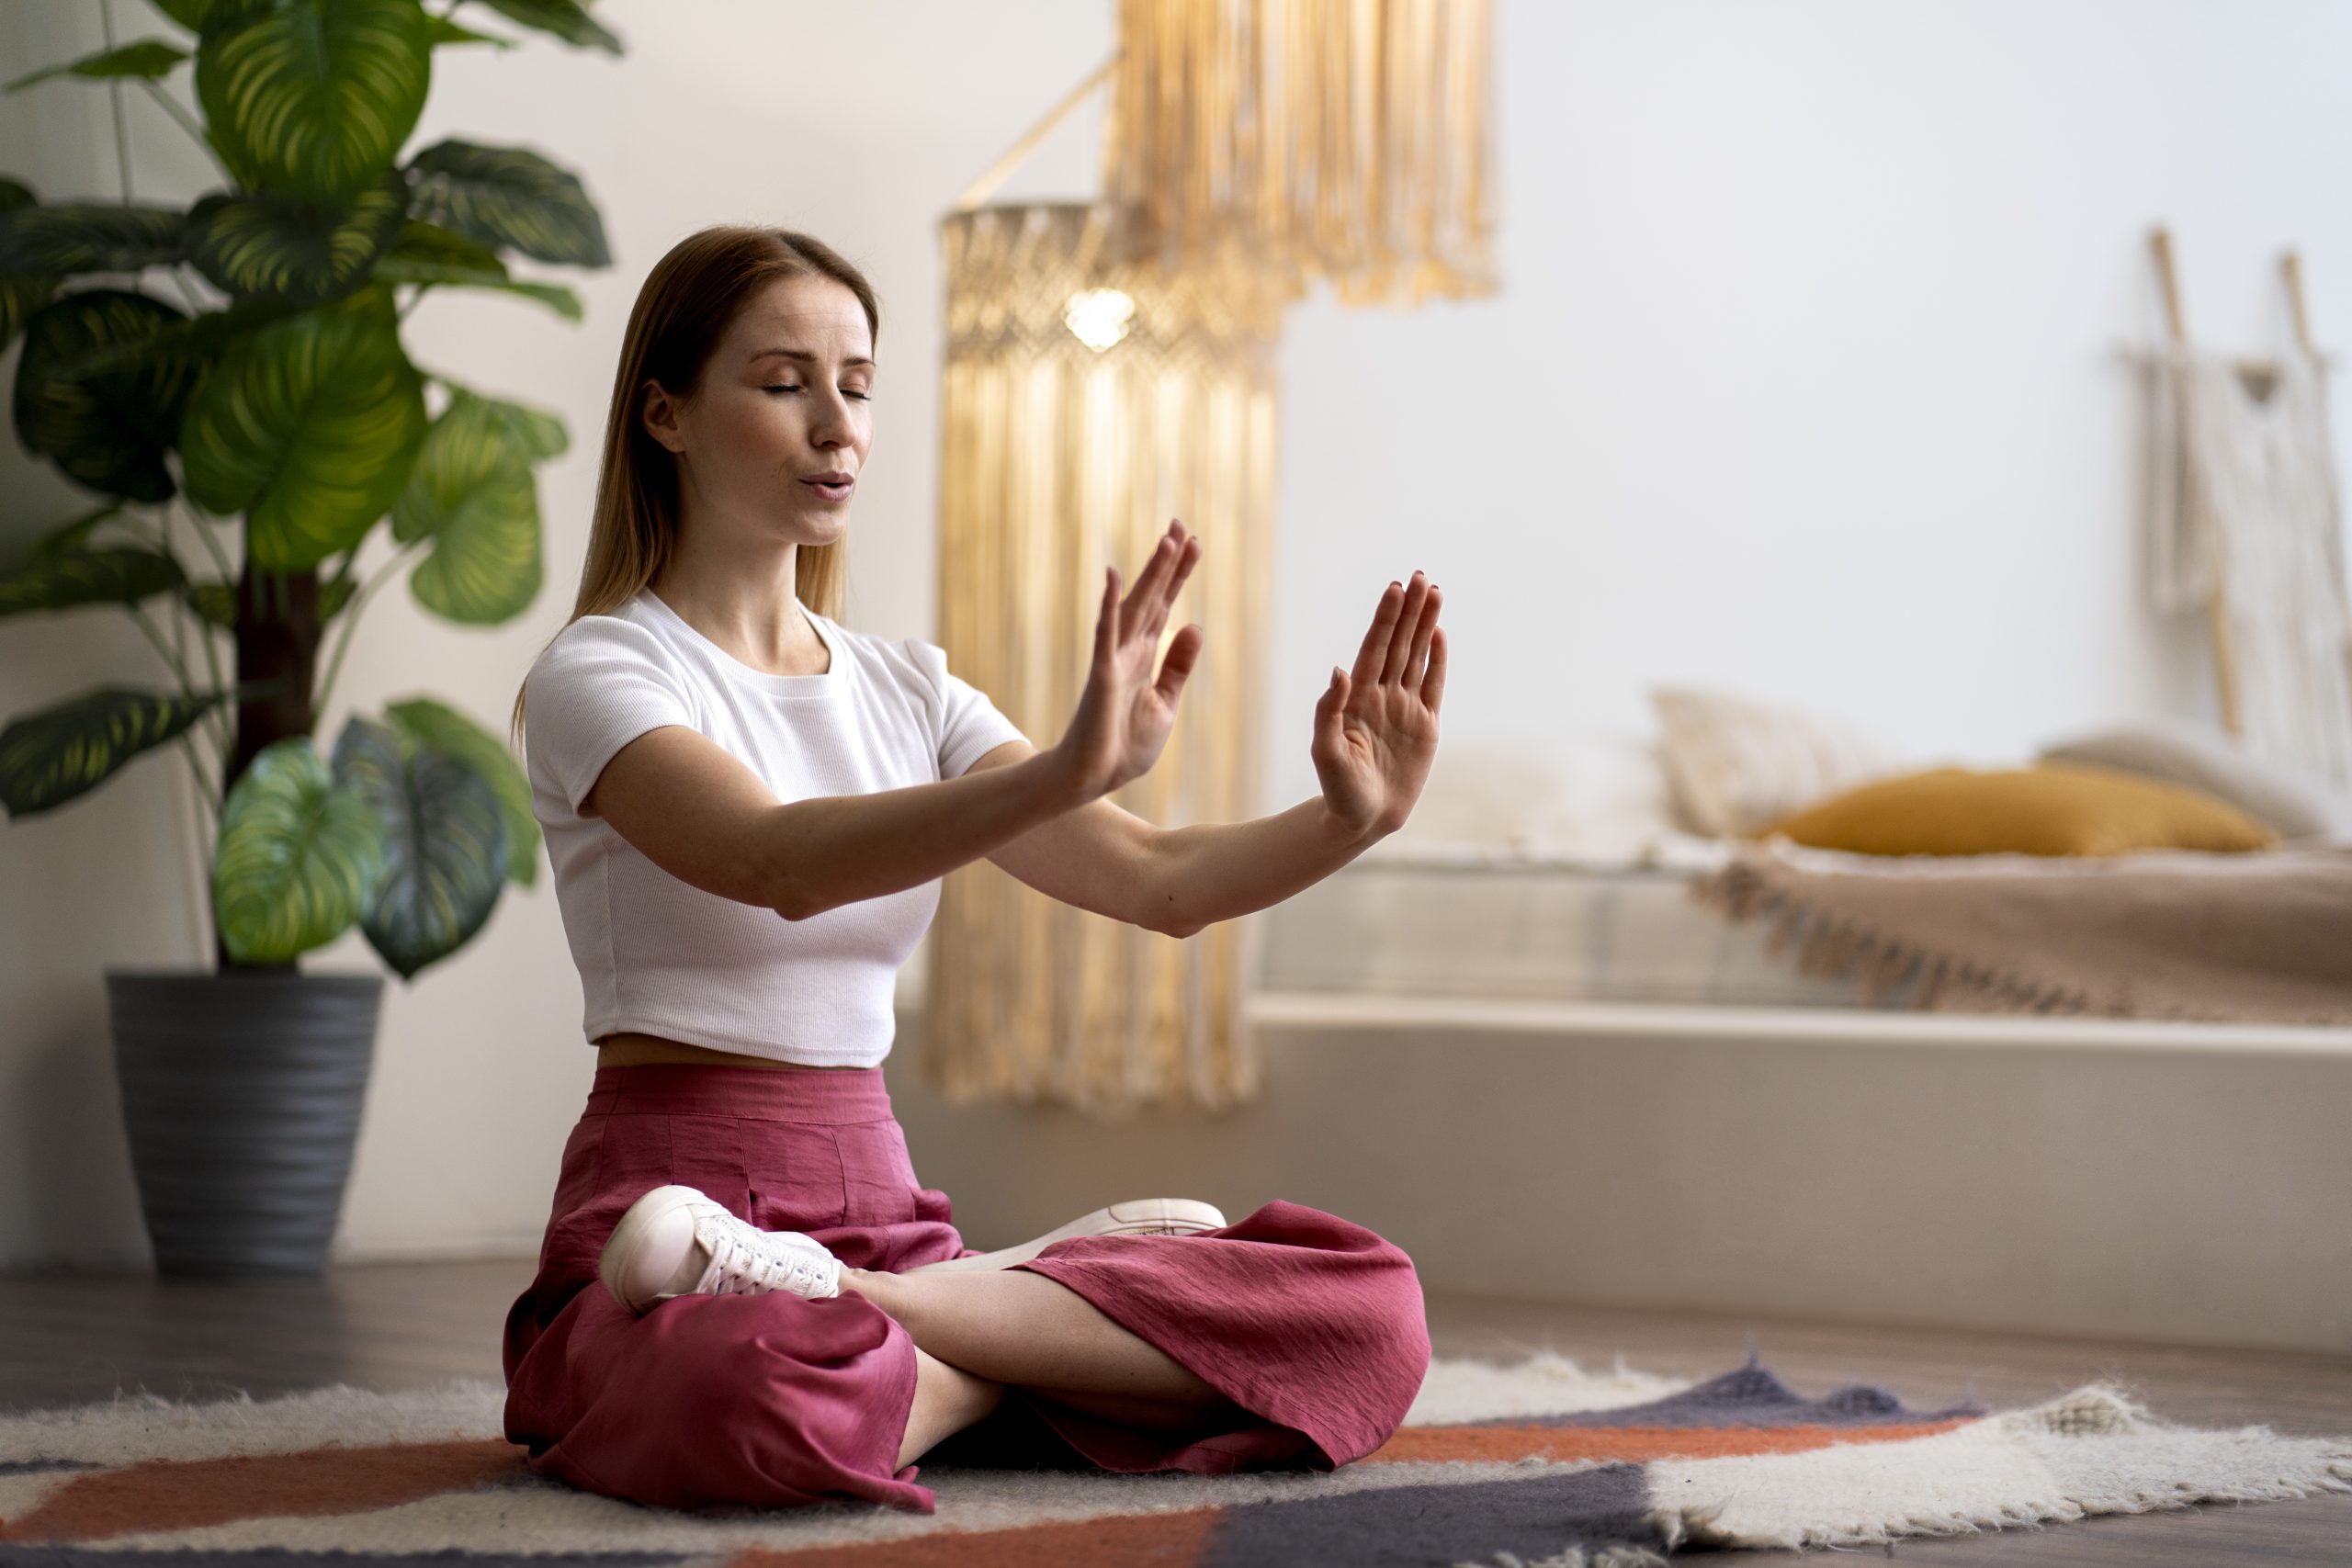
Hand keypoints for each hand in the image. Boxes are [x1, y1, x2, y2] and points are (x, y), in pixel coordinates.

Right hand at [1050, 519, 1203, 800]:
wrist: (1093, 779)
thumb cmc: (1123, 745)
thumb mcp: (1165, 704)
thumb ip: (1178, 666)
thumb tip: (1196, 625)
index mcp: (1145, 657)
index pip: (1165, 606)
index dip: (1179, 574)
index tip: (1193, 542)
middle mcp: (1128, 650)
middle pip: (1153, 597)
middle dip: (1168, 563)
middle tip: (1181, 524)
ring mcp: (1113, 660)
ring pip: (1134, 607)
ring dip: (1150, 574)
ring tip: (1167, 540)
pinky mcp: (1101, 675)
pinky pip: (1105, 635)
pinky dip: (1110, 606)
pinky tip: (1114, 578)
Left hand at [1314, 571, 1445, 838]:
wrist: (1363, 819)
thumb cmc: (1338, 789)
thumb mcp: (1325, 751)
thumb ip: (1329, 709)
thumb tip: (1339, 669)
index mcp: (1358, 698)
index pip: (1374, 648)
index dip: (1385, 619)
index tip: (1395, 588)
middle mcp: (1382, 696)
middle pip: (1399, 644)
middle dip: (1409, 611)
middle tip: (1420, 576)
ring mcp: (1405, 708)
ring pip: (1417, 657)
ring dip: (1425, 625)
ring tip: (1435, 591)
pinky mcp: (1425, 725)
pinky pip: (1433, 685)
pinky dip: (1437, 659)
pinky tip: (1439, 634)